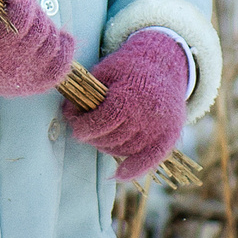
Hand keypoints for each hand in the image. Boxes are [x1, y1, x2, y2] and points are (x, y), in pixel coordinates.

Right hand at [0, 0, 75, 101]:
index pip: (22, 16)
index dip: (22, 0)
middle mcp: (14, 65)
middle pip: (40, 27)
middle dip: (33, 12)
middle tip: (22, 10)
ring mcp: (31, 75)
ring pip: (52, 39)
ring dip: (45, 25)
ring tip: (31, 24)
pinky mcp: (44, 80)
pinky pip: (65, 54)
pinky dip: (61, 41)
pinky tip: (47, 36)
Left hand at [64, 32, 189, 180]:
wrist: (163, 63)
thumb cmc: (127, 67)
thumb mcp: (105, 71)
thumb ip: (88, 93)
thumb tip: (68, 112)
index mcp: (129, 96)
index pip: (102, 121)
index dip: (84, 126)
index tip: (74, 126)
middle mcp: (146, 115)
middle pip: (111, 138)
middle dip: (92, 137)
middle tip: (83, 132)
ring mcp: (159, 127)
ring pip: (125, 149)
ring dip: (107, 147)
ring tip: (99, 137)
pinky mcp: (169, 135)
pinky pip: (150, 159)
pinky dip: (133, 170)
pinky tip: (117, 175)